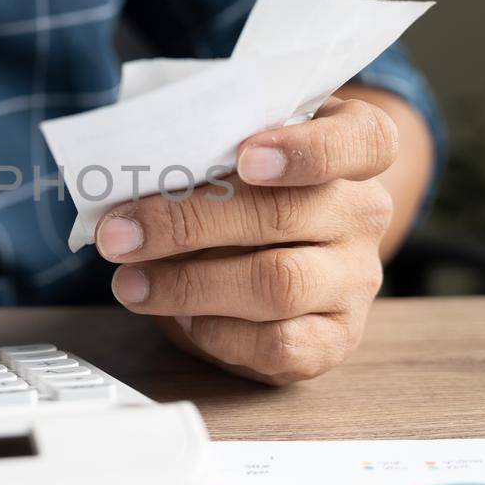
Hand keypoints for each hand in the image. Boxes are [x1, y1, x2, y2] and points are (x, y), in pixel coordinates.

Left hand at [95, 97, 396, 383]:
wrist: (276, 263)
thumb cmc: (246, 193)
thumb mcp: (234, 154)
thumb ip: (207, 152)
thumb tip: (131, 176)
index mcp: (353, 147)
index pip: (364, 140)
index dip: (307, 150)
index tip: (244, 158)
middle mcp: (363, 212)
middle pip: (284, 213)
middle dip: (188, 222)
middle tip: (120, 232)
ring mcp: (355, 279)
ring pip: (277, 284)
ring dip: (188, 284)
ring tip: (131, 282)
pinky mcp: (336, 338)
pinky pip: (278, 343)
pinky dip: (217, 332)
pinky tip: (181, 318)